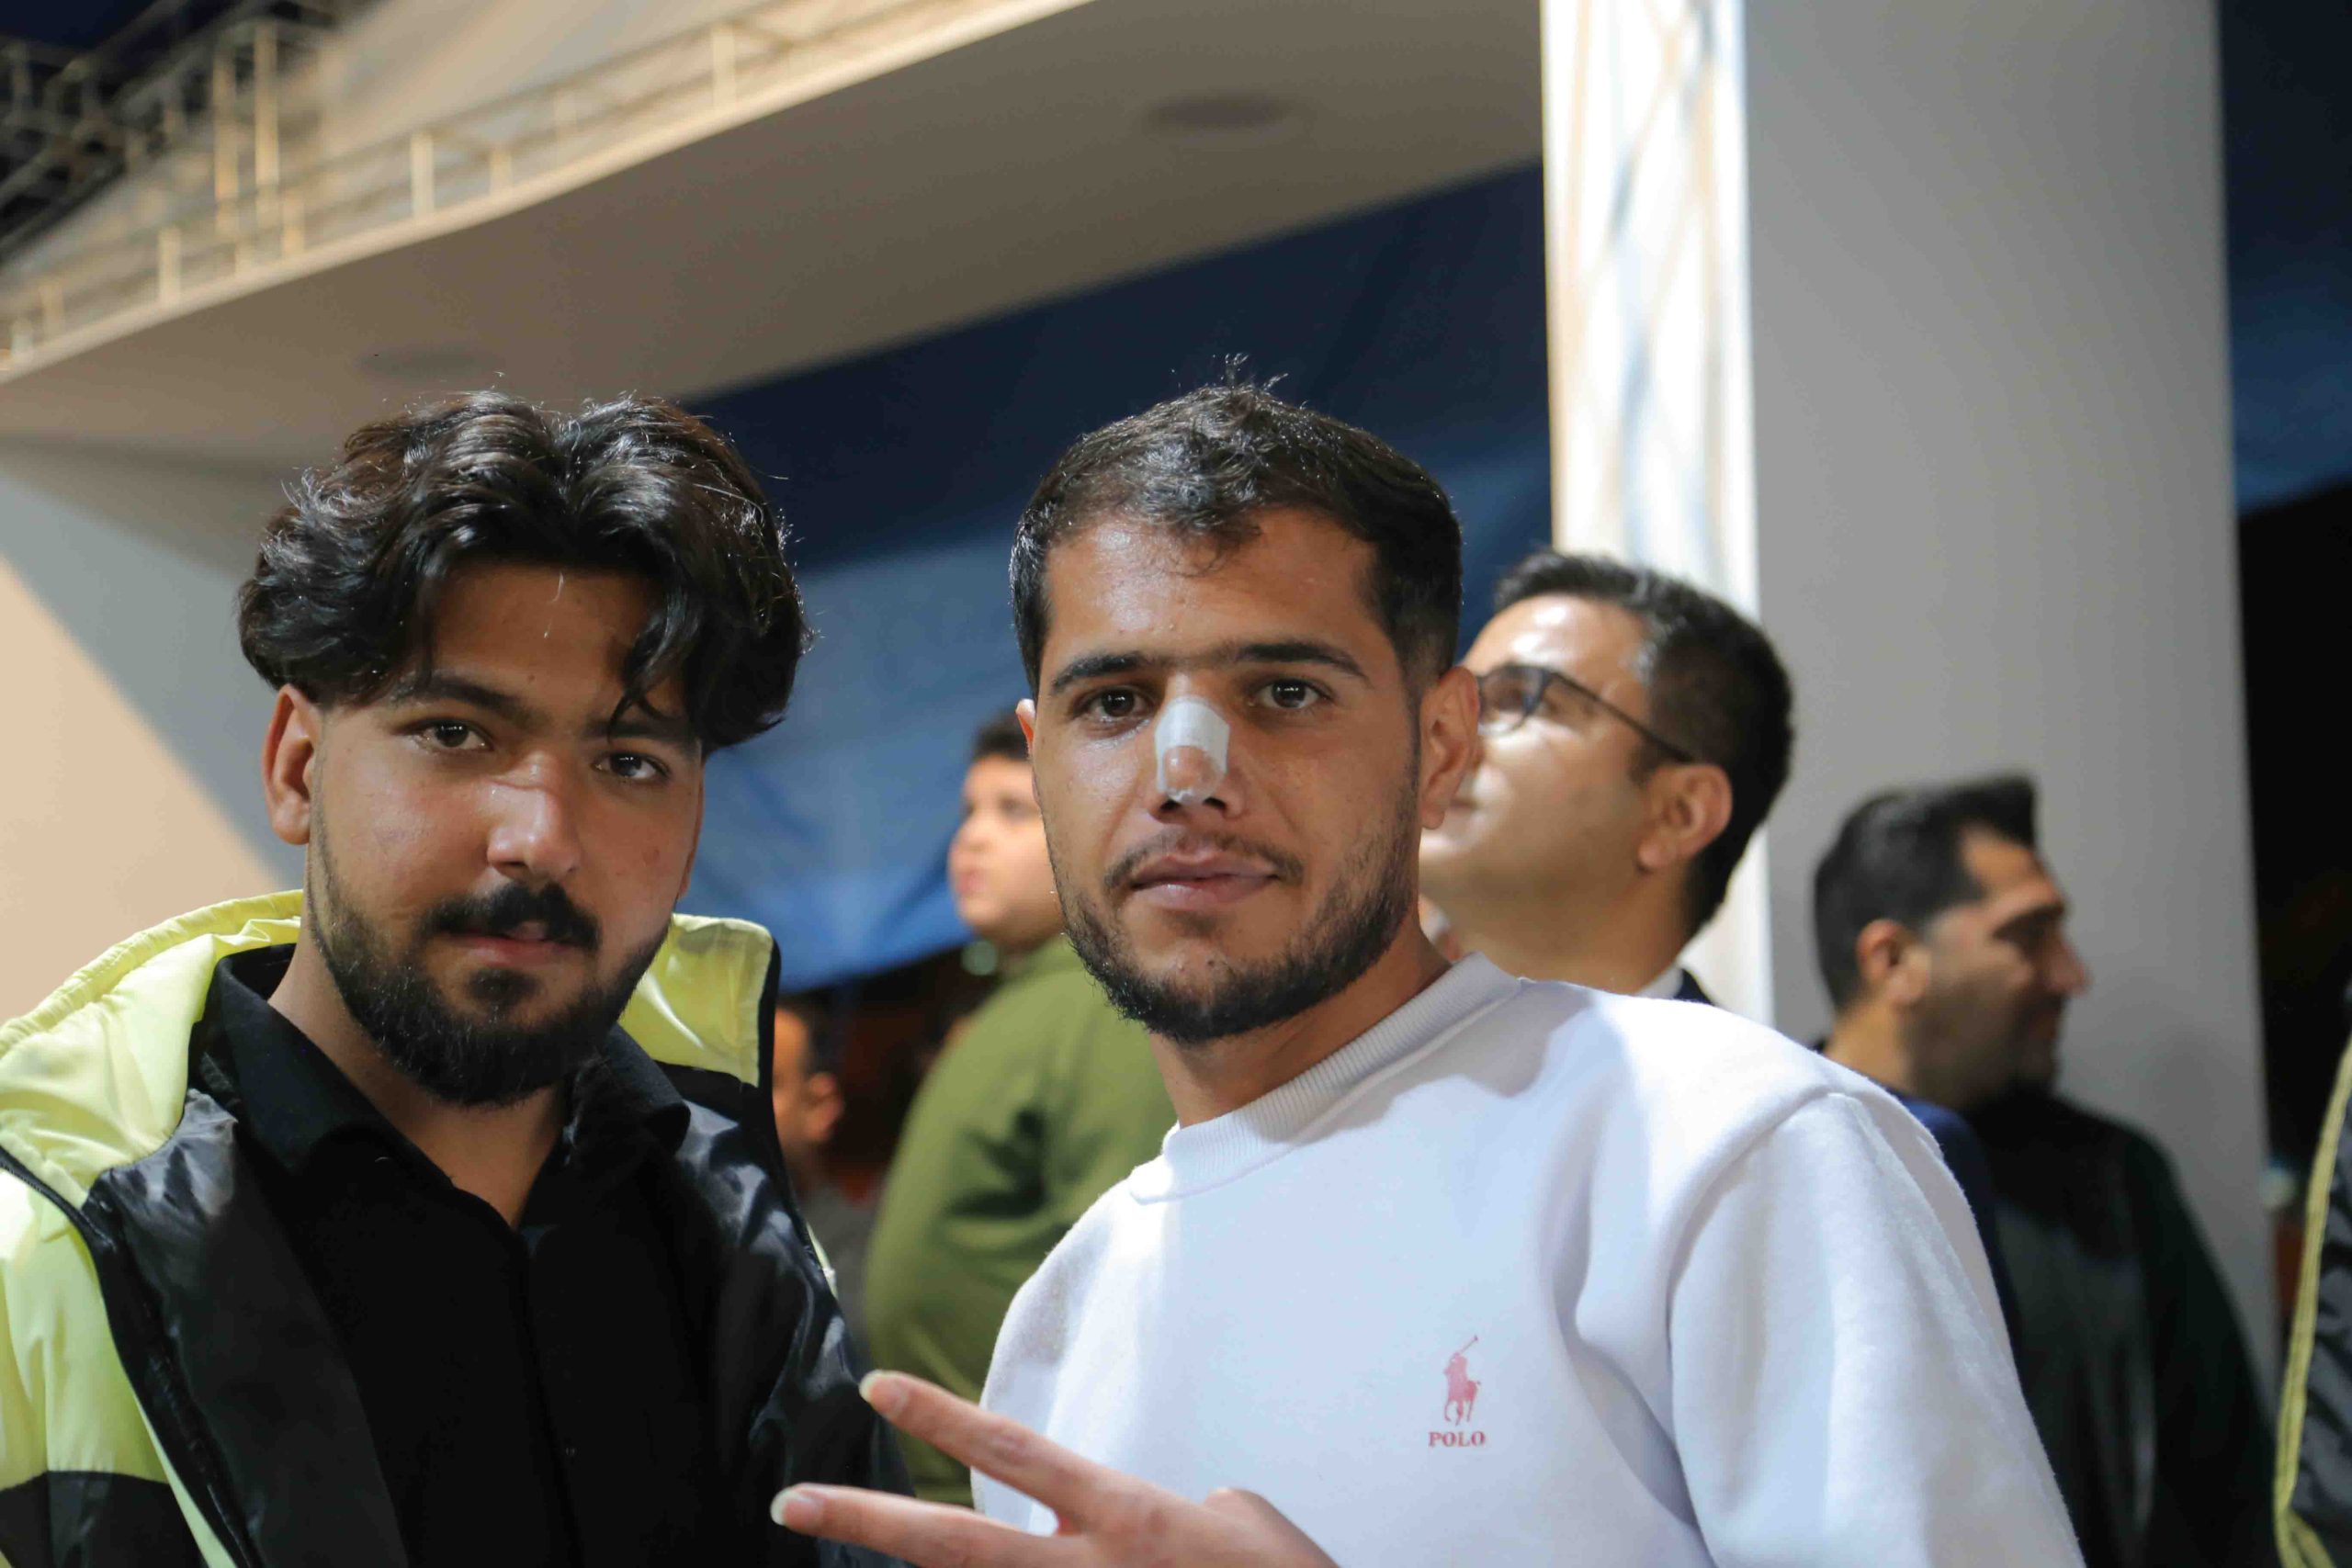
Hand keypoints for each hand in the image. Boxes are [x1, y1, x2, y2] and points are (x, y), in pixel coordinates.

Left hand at [771, 1371, 1337, 1566]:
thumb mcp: (1248, 1528)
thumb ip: (1192, 1507)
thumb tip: (1177, 1506)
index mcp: (1129, 1520)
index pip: (1016, 1452)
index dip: (942, 1418)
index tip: (876, 1389)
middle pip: (955, 1546)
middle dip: (865, 1524)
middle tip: (791, 1504)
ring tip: (858, 1540)